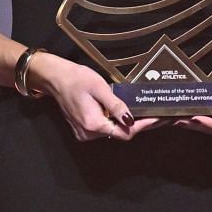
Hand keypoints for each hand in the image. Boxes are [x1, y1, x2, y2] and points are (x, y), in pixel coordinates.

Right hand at [24, 52, 159, 142]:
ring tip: (143, 112)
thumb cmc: (75, 78)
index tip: (157, 119)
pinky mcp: (82, 129)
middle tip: (154, 115)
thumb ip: (116, 105)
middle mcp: (88, 133)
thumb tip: (131, 119)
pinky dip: (114, 122)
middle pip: (119, 134)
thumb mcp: (99, 87)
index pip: (125, 133)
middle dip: (137, 124)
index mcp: (93, 124)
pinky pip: (103, 129)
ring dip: (126, 123)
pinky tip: (124, 113)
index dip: (143, 126)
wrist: (55, 78)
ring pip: (112, 132)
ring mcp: (84, 133)